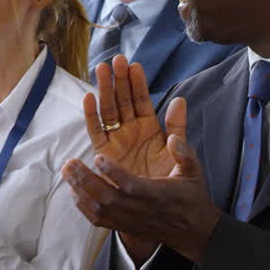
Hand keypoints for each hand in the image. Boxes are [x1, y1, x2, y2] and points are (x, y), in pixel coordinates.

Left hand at [63, 116, 220, 262]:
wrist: (191, 230)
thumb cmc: (191, 196)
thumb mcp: (193, 172)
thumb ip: (184, 153)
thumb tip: (173, 137)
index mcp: (157, 194)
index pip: (131, 185)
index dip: (113, 173)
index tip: (99, 157)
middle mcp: (140, 209)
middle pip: (108, 198)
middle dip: (86, 180)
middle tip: (70, 163)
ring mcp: (129, 219)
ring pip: (99, 209)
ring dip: (81, 190)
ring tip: (68, 172)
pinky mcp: (123, 226)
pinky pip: (98, 220)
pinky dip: (84, 207)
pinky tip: (74, 191)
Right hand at [84, 55, 185, 179]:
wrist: (162, 208)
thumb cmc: (172, 181)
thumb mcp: (180, 152)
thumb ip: (178, 126)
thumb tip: (181, 100)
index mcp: (150, 128)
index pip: (142, 100)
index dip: (138, 83)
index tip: (134, 65)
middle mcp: (131, 131)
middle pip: (122, 100)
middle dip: (118, 80)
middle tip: (115, 61)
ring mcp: (117, 140)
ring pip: (108, 110)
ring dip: (104, 90)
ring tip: (101, 70)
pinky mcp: (105, 153)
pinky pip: (96, 131)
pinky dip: (91, 115)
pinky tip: (88, 98)